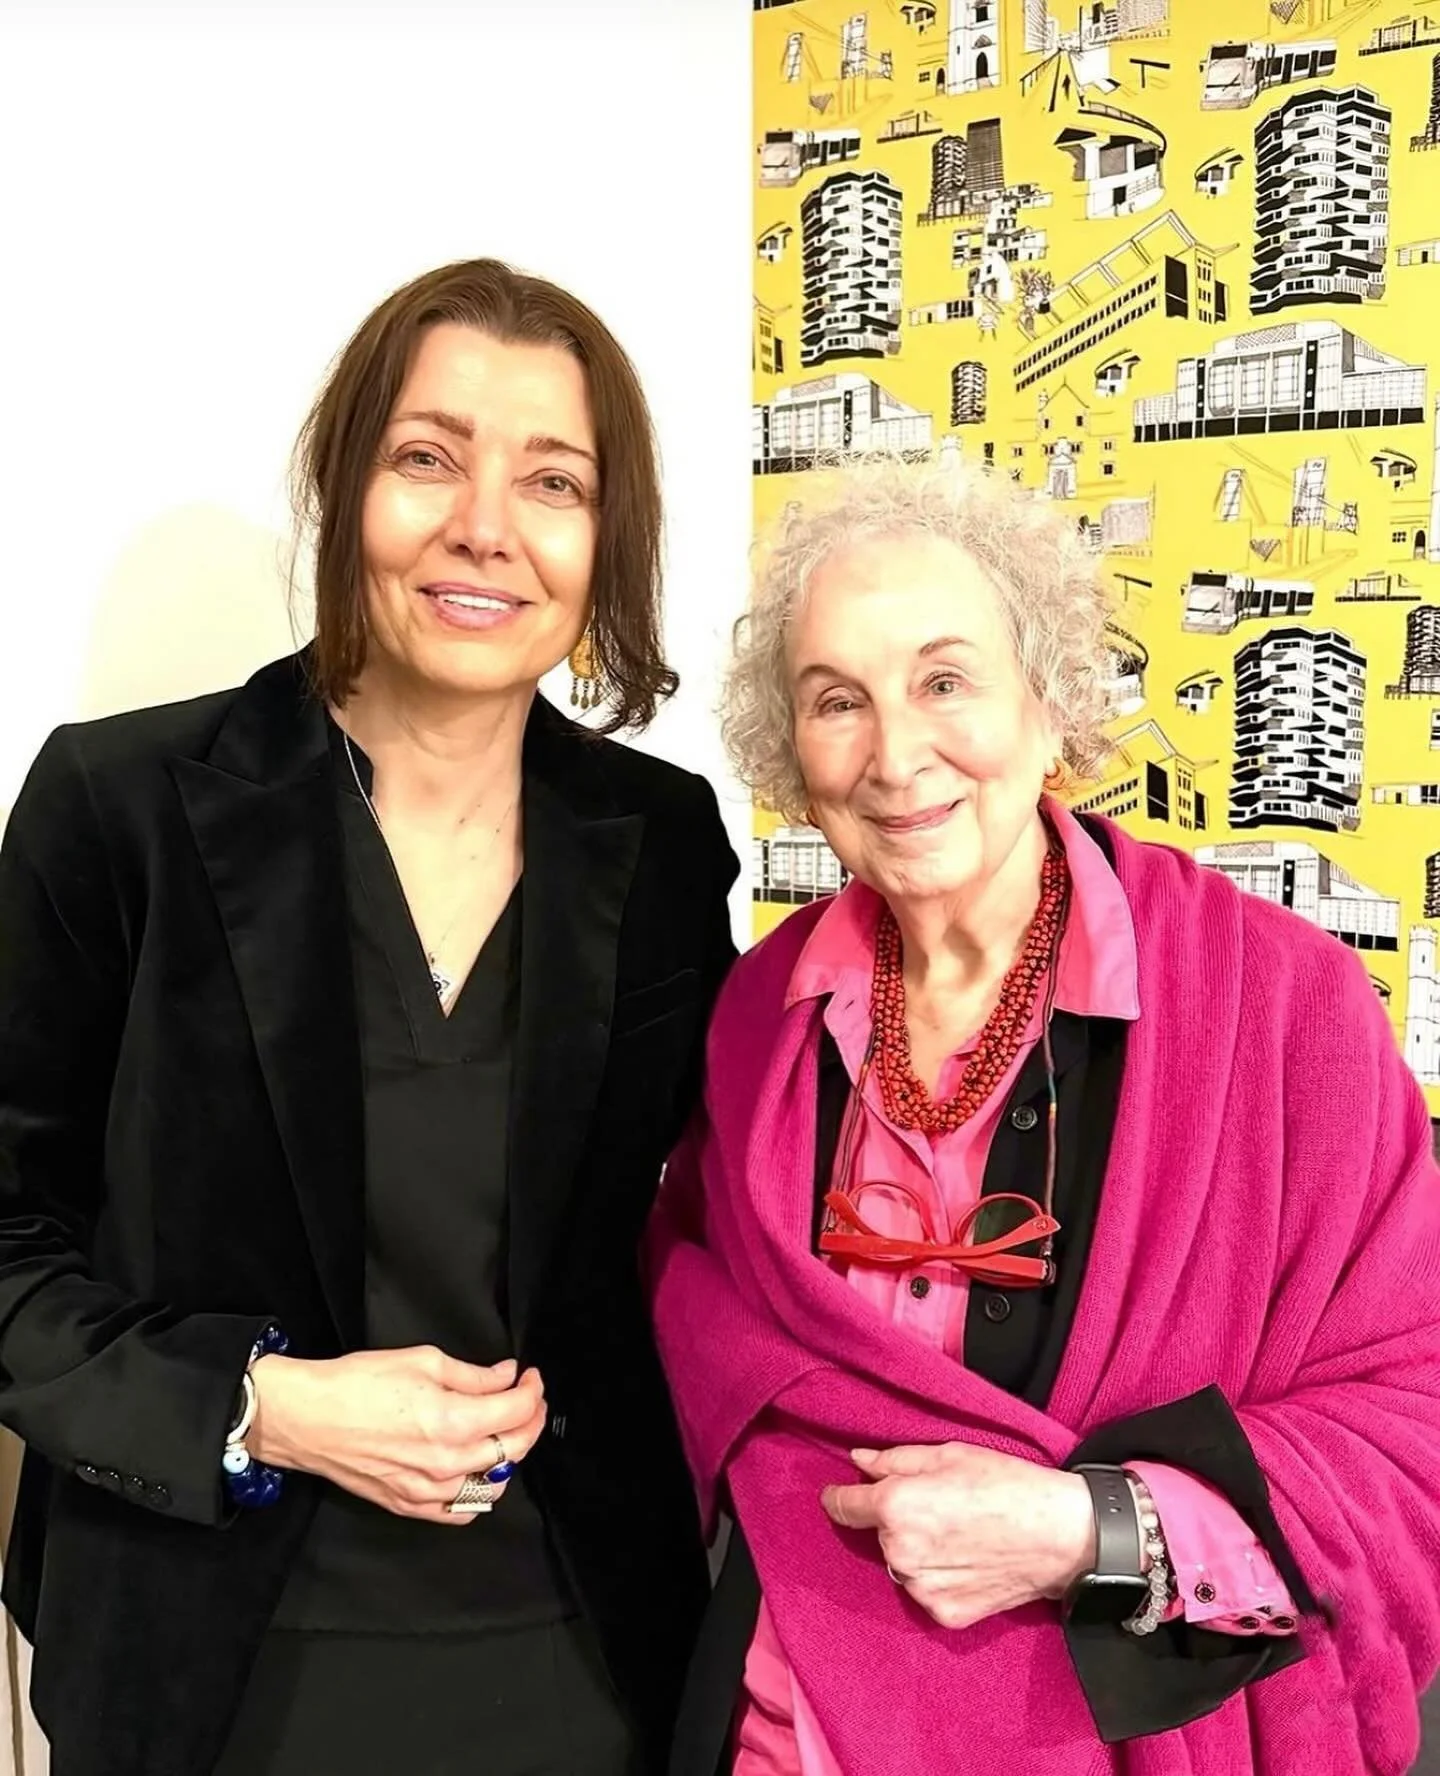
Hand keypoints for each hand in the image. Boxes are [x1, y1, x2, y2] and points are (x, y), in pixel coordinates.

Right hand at [248, 1346, 546, 1524]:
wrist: (307, 1417)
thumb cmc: (355, 1385)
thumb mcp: (423, 1360)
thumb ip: (473, 1374)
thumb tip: (506, 1376)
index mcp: (451, 1421)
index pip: (517, 1411)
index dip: (533, 1390)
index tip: (531, 1377)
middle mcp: (445, 1462)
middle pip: (514, 1448)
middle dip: (531, 1419)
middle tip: (529, 1399)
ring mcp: (428, 1490)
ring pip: (493, 1482)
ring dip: (508, 1454)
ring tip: (504, 1430)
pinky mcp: (410, 1505)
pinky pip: (461, 1510)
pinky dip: (478, 1491)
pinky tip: (476, 1469)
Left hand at [821, 1442, 1094, 1629]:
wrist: (1060, 1535)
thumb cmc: (1007, 1484)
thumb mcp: (949, 1454)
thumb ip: (895, 1460)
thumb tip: (858, 1462)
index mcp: (896, 1507)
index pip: (843, 1507)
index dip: (838, 1498)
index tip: (837, 1495)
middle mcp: (901, 1552)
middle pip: (879, 1534)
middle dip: (897, 1520)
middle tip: (939, 1506)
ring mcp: (922, 1589)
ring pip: (902, 1564)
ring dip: (917, 1550)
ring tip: (959, 1534)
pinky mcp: (944, 1613)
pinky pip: (926, 1591)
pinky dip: (939, 1577)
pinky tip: (969, 1561)